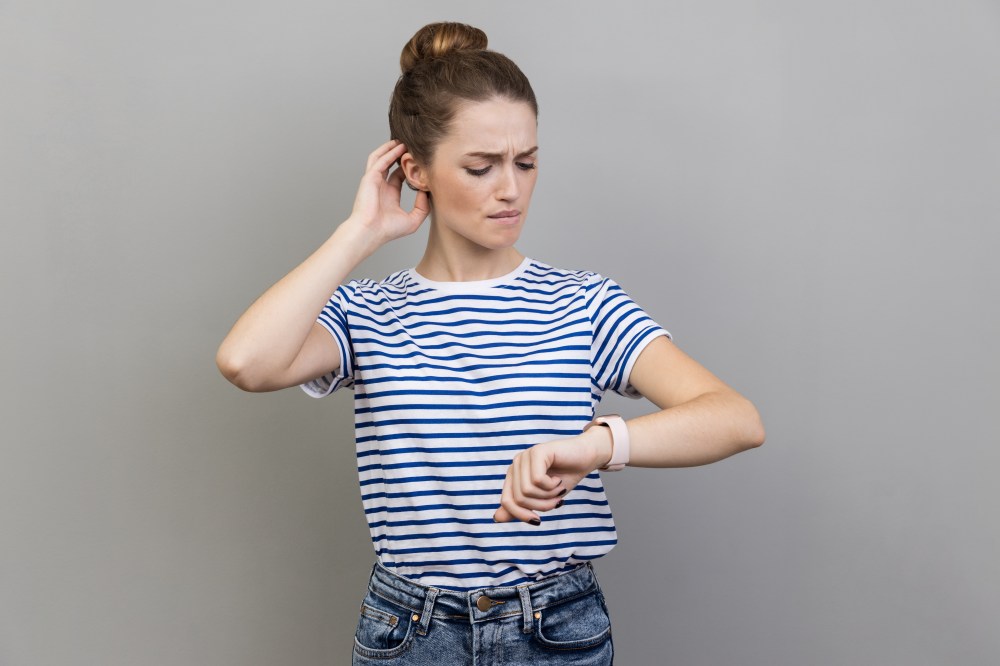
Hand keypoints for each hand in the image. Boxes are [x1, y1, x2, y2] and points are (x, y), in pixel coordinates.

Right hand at [347, 139, 429, 244]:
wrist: (370, 232)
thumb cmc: (388, 230)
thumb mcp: (413, 220)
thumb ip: (423, 207)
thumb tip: (428, 192)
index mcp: (389, 195)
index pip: (398, 176)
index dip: (408, 168)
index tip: (419, 161)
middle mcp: (381, 186)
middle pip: (389, 164)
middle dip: (399, 154)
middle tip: (412, 146)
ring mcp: (374, 181)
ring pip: (382, 158)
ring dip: (391, 148)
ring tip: (404, 140)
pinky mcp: (370, 177)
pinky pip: (380, 160)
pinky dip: (389, 152)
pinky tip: (399, 146)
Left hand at [493, 428, 611, 523]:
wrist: (587, 457)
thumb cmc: (565, 476)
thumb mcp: (543, 498)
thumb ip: (520, 507)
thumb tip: (496, 518)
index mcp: (514, 475)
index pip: (507, 502)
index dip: (521, 515)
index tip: (538, 521)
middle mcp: (516, 464)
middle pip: (518, 499)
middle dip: (540, 506)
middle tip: (555, 500)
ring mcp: (526, 456)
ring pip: (527, 491)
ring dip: (548, 496)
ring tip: (558, 488)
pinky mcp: (537, 452)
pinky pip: (537, 480)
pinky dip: (552, 486)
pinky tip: (559, 479)